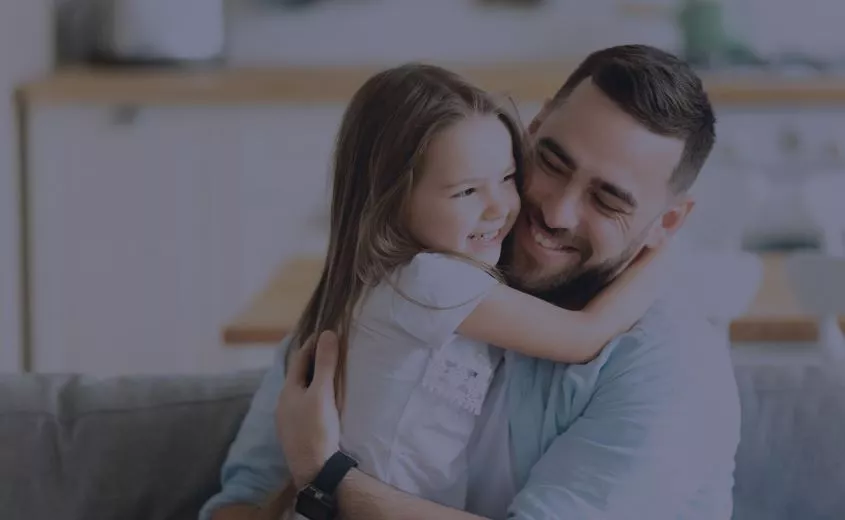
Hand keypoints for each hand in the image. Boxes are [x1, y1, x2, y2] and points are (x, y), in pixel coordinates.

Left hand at [276, 330, 341, 487]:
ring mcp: (287, 421)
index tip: (325, 333)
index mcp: (287, 391)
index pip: (299, 360)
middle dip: (312, 363)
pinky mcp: (295, 435)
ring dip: (312, 383)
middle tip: (329, 353)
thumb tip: (327, 333)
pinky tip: (322, 405)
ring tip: (328, 377)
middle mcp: (282, 404)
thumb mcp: (323, 393)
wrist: (314, 470)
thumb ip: (326, 364)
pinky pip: (303, 408)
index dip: (312, 345)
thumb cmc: (317, 429)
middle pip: (298, 377)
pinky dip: (313, 399)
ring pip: (299, 394)